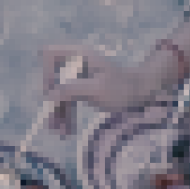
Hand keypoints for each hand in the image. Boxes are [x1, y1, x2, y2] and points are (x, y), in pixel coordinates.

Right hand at [39, 45, 168, 125]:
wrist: (143, 94)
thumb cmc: (124, 88)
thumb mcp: (98, 90)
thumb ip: (72, 90)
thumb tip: (49, 95)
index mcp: (79, 55)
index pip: (50, 54)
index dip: (46, 73)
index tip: (52, 94)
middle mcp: (76, 63)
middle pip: (51, 79)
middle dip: (51, 102)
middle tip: (52, 125)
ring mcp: (78, 76)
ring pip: (58, 94)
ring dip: (57, 113)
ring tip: (61, 134)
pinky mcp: (81, 88)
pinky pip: (67, 100)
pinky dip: (66, 115)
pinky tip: (67, 131)